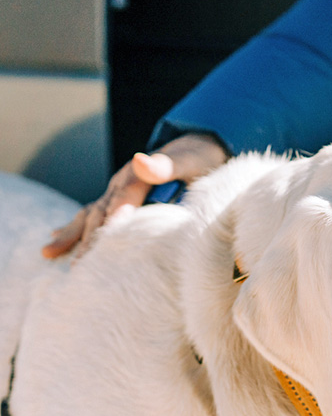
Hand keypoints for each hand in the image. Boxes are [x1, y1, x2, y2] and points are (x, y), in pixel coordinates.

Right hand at [42, 133, 228, 258]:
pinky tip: (57, 245)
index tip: (108, 242)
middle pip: (101, 211)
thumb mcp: (187, 160)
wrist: (195, 151)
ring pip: (89, 215)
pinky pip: (91, 216)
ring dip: (72, 235)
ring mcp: (116, 193)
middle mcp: (121, 183)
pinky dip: (73, 230)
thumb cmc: (196, 160)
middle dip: (89, 237)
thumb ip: (164, 165)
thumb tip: (140, 160)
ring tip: (50, 253)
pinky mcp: (117, 201)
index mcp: (138, 175)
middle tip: (81, 265)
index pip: (124, 198)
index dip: (116, 218)